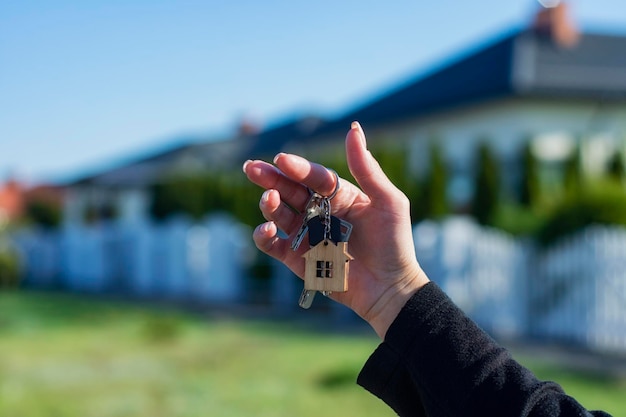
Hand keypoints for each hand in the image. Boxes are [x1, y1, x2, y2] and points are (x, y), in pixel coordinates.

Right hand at [242, 122, 428, 337]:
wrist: (390, 287)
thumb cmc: (395, 243)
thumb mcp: (387, 200)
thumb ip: (367, 168)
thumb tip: (354, 128)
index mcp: (340, 195)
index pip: (315, 177)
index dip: (298, 167)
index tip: (282, 159)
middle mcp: (321, 212)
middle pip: (290, 190)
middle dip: (270, 178)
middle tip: (252, 168)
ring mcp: (308, 235)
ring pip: (279, 214)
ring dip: (269, 205)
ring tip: (269, 199)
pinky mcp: (298, 259)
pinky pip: (274, 245)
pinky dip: (264, 236)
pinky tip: (267, 229)